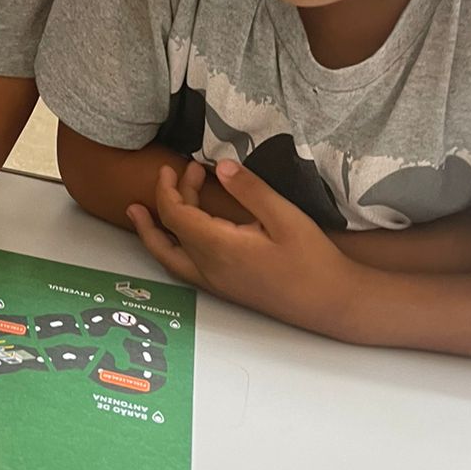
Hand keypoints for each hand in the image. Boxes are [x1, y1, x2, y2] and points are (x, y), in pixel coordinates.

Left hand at [128, 158, 353, 332]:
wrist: (330, 303)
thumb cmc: (312, 260)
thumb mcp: (284, 216)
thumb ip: (249, 190)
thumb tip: (220, 166)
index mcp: (219, 248)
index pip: (176, 215)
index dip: (168, 189)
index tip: (175, 167)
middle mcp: (209, 269)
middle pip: (170, 233)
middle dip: (166, 201)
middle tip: (173, 175)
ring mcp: (214, 283)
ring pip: (169, 257)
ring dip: (154, 232)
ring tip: (140, 213)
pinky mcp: (223, 289)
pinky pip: (183, 267)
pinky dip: (170, 248)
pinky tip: (179, 236)